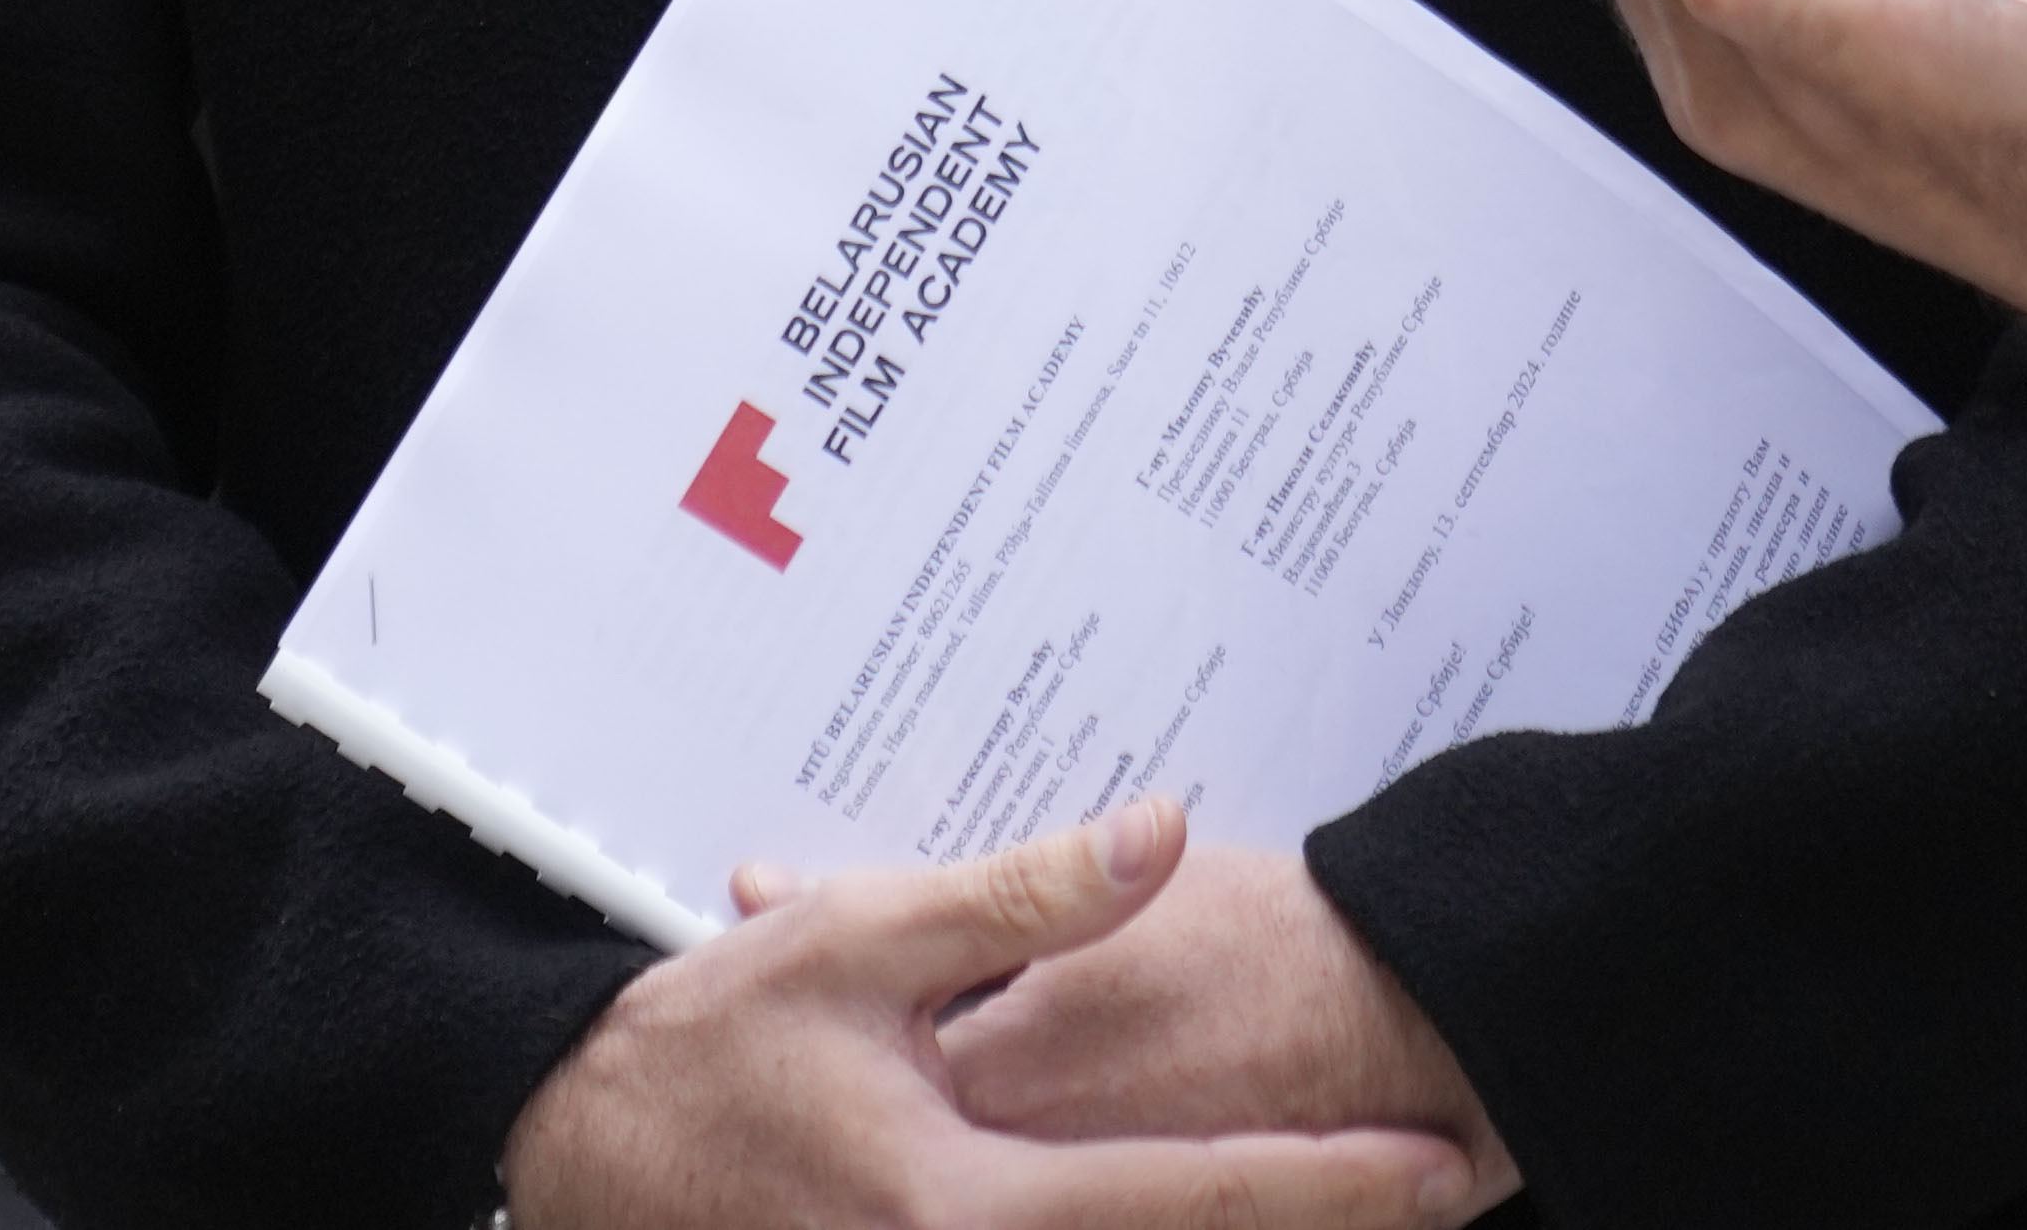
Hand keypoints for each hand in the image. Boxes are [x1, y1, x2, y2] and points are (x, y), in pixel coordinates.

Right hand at [502, 796, 1484, 1228]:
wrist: (580, 1149)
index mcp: (965, 1203)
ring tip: (1362, 1210)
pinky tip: (1197, 1214)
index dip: (1329, 1185)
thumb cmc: (714, 1046)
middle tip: (1446, 1189)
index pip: (1189, 1198)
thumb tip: (1163, 834)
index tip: (1436, 1166)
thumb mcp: (866, 940)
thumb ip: (1026, 900)